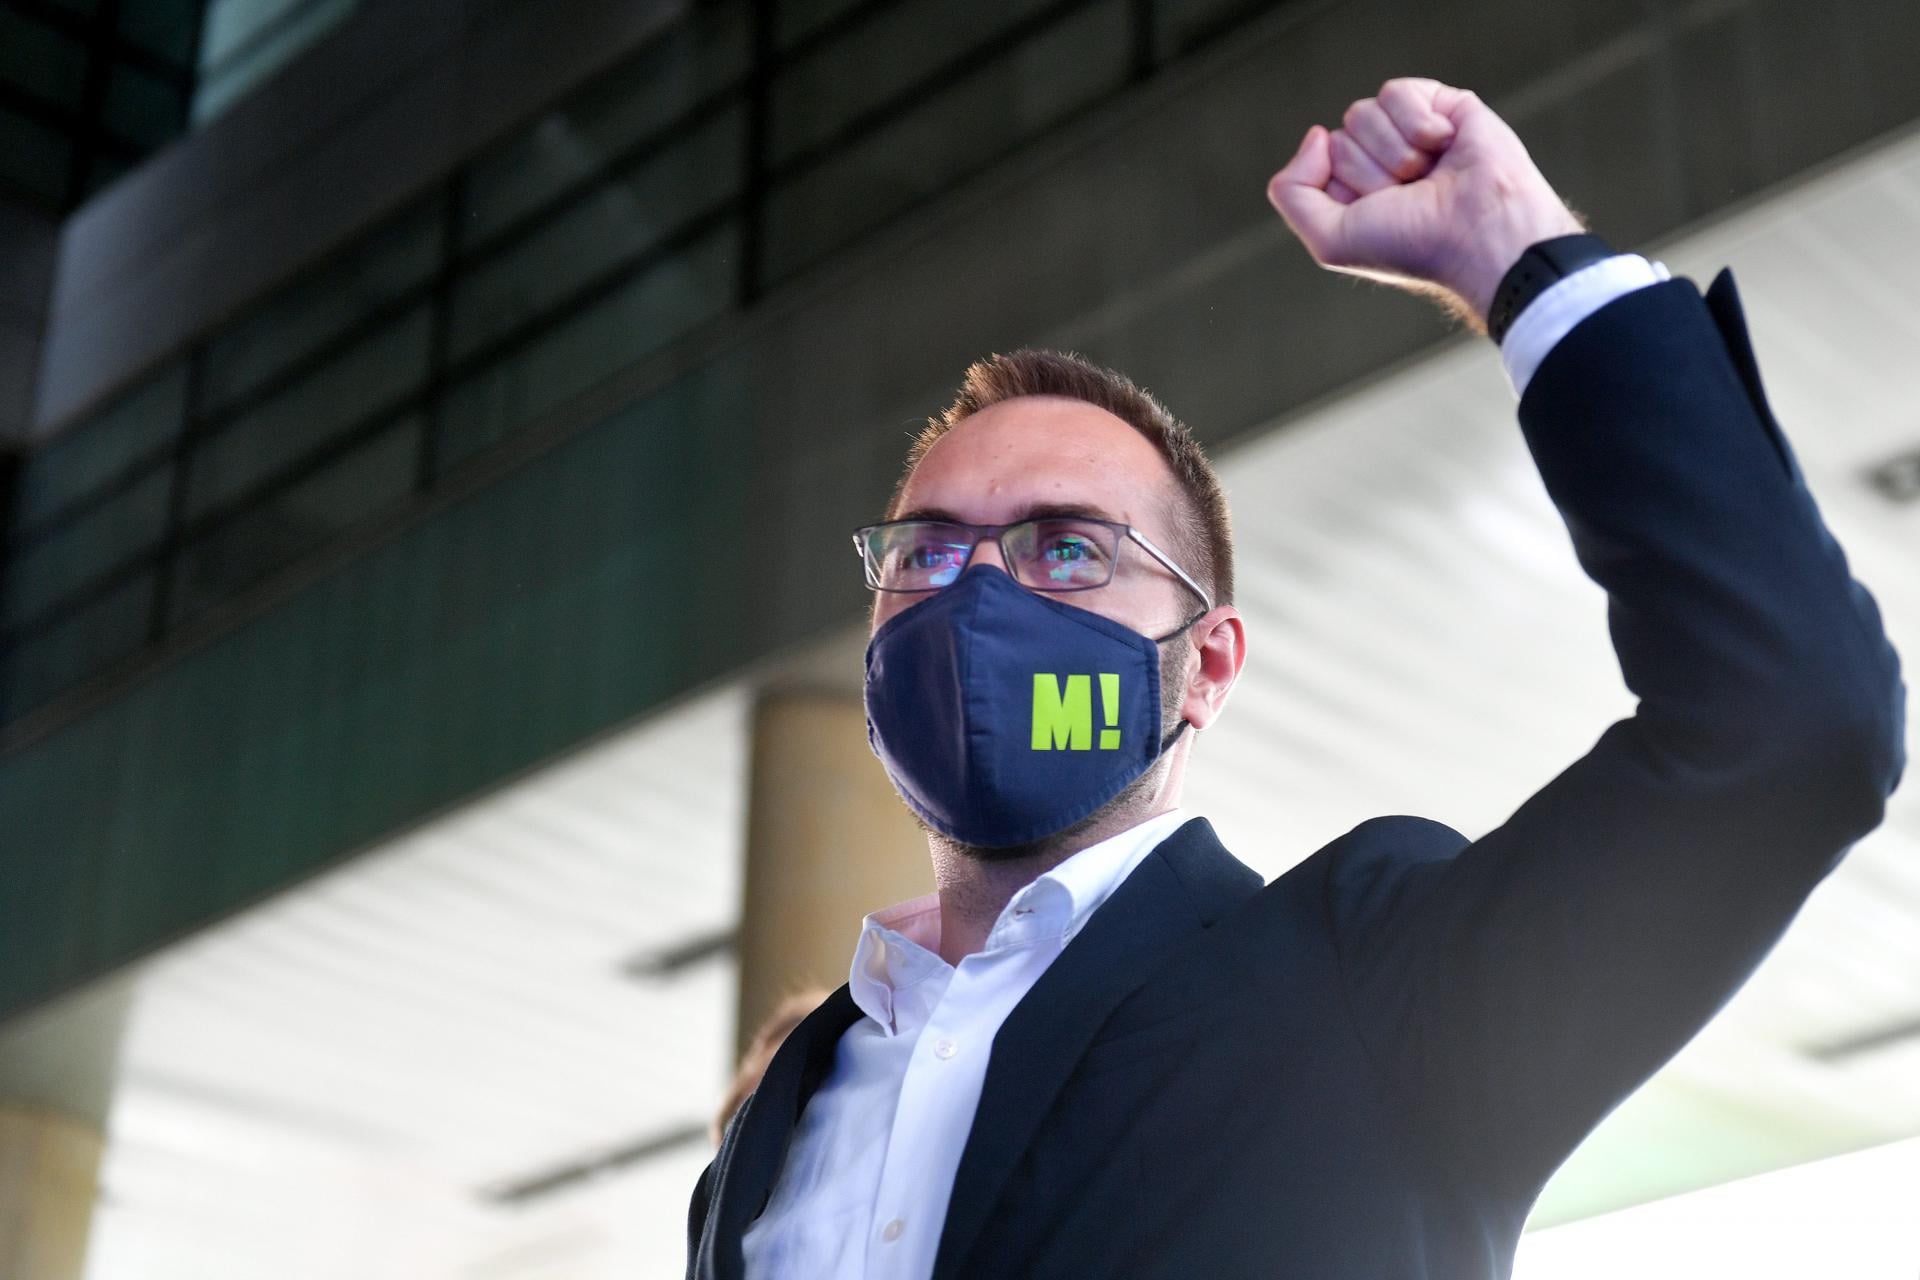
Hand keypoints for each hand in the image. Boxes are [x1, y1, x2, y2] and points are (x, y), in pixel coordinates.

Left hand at [1266, 78, 1584, 329]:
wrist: (1479, 232)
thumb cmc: (1412, 245)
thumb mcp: (1328, 239)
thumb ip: (1291, 192)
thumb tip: (1316, 134)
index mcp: (1353, 194)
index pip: (1314, 167)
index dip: (1341, 189)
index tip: (1377, 214)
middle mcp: (1378, 163)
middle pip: (1338, 139)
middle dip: (1369, 171)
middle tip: (1409, 196)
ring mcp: (1408, 134)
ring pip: (1360, 114)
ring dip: (1394, 152)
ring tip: (1428, 175)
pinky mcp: (1441, 106)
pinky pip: (1396, 93)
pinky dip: (1417, 124)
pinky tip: (1444, 145)